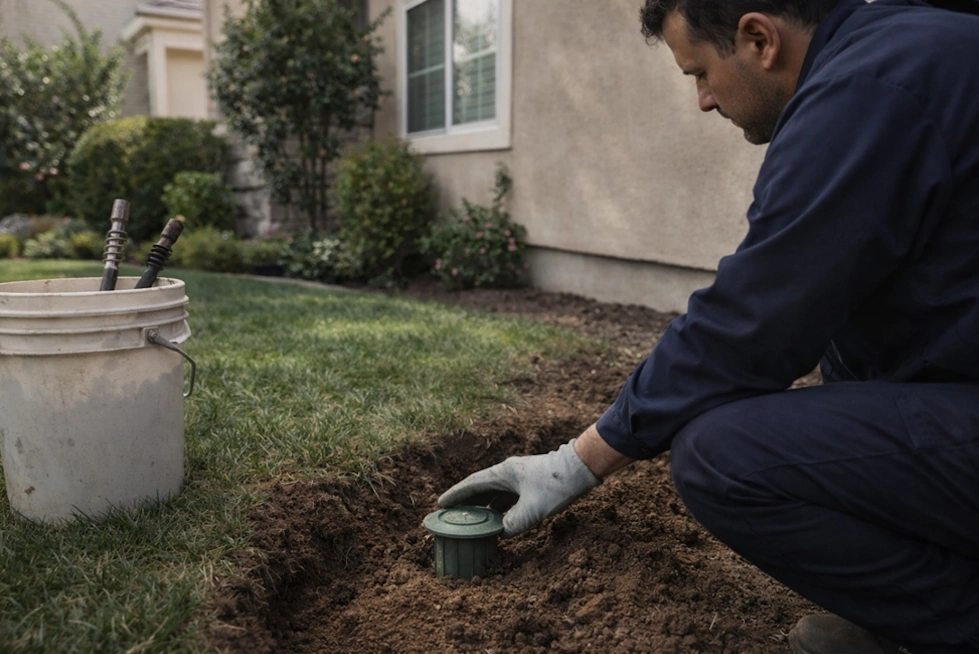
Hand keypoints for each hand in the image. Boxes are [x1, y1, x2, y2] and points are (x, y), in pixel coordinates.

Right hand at [438, 439, 601, 536]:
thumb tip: (500, 533)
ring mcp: (519, 477)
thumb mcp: (532, 510)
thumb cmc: (556, 485)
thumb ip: (512, 524)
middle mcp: (508, 472)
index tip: (440, 503)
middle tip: (451, 515)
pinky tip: (497, 520)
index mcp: (503, 473)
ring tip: (471, 521)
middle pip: (480, 488)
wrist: (581, 469)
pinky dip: (499, 507)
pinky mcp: (529, 483)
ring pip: (494, 493)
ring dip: (483, 506)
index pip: (472, 484)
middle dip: (466, 502)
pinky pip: (507, 496)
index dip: (455, 495)